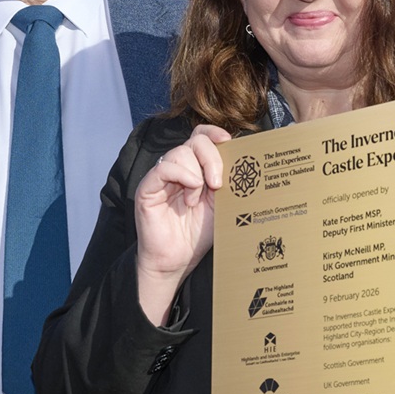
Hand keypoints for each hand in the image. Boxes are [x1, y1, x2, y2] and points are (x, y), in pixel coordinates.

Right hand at [135, 125, 230, 324]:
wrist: (177, 260)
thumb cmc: (198, 235)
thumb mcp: (221, 204)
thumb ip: (228, 182)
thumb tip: (246, 161)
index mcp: (195, 168)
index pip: (201, 136)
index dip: (213, 133)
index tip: (228, 140)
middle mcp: (178, 168)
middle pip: (195, 141)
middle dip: (211, 158)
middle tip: (218, 183)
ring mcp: (161, 177)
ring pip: (180, 152)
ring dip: (196, 174)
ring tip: (197, 199)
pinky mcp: (147, 188)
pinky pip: (163, 168)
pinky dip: (181, 175)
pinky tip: (190, 194)